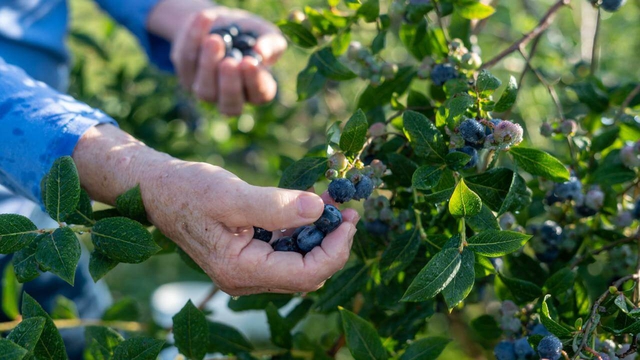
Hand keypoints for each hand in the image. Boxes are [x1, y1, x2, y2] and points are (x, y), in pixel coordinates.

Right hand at [73, 125, 357, 295]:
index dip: (335, 248)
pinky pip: (287, 249)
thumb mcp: (230, 195)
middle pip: (307, 272)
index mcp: (240, 271)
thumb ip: (274, 206)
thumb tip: (319, 209)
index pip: (305, 273)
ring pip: (300, 261)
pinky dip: (305, 228)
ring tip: (335, 201)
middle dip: (333, 242)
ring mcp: (248, 269)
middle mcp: (246, 278)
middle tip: (348, 208)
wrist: (159, 189)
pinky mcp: (250, 254)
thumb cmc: (187, 190)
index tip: (350, 217)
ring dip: (321, 234)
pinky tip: (314, 204)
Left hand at [169, 6, 285, 114]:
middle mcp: (231, 98)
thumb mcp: (265, 32)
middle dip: (229, 85)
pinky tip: (205, 18)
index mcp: (257, 89)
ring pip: (205, 90)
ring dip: (209, 65)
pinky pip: (187, 61)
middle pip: (230, 106)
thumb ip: (270, 44)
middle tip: (230, 62)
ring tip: (215, 40)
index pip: (260, 95)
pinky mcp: (186, 76)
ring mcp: (207, 91)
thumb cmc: (249, 32)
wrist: (220, 22)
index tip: (250, 62)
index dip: (255, 82)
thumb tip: (260, 54)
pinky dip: (194, 39)